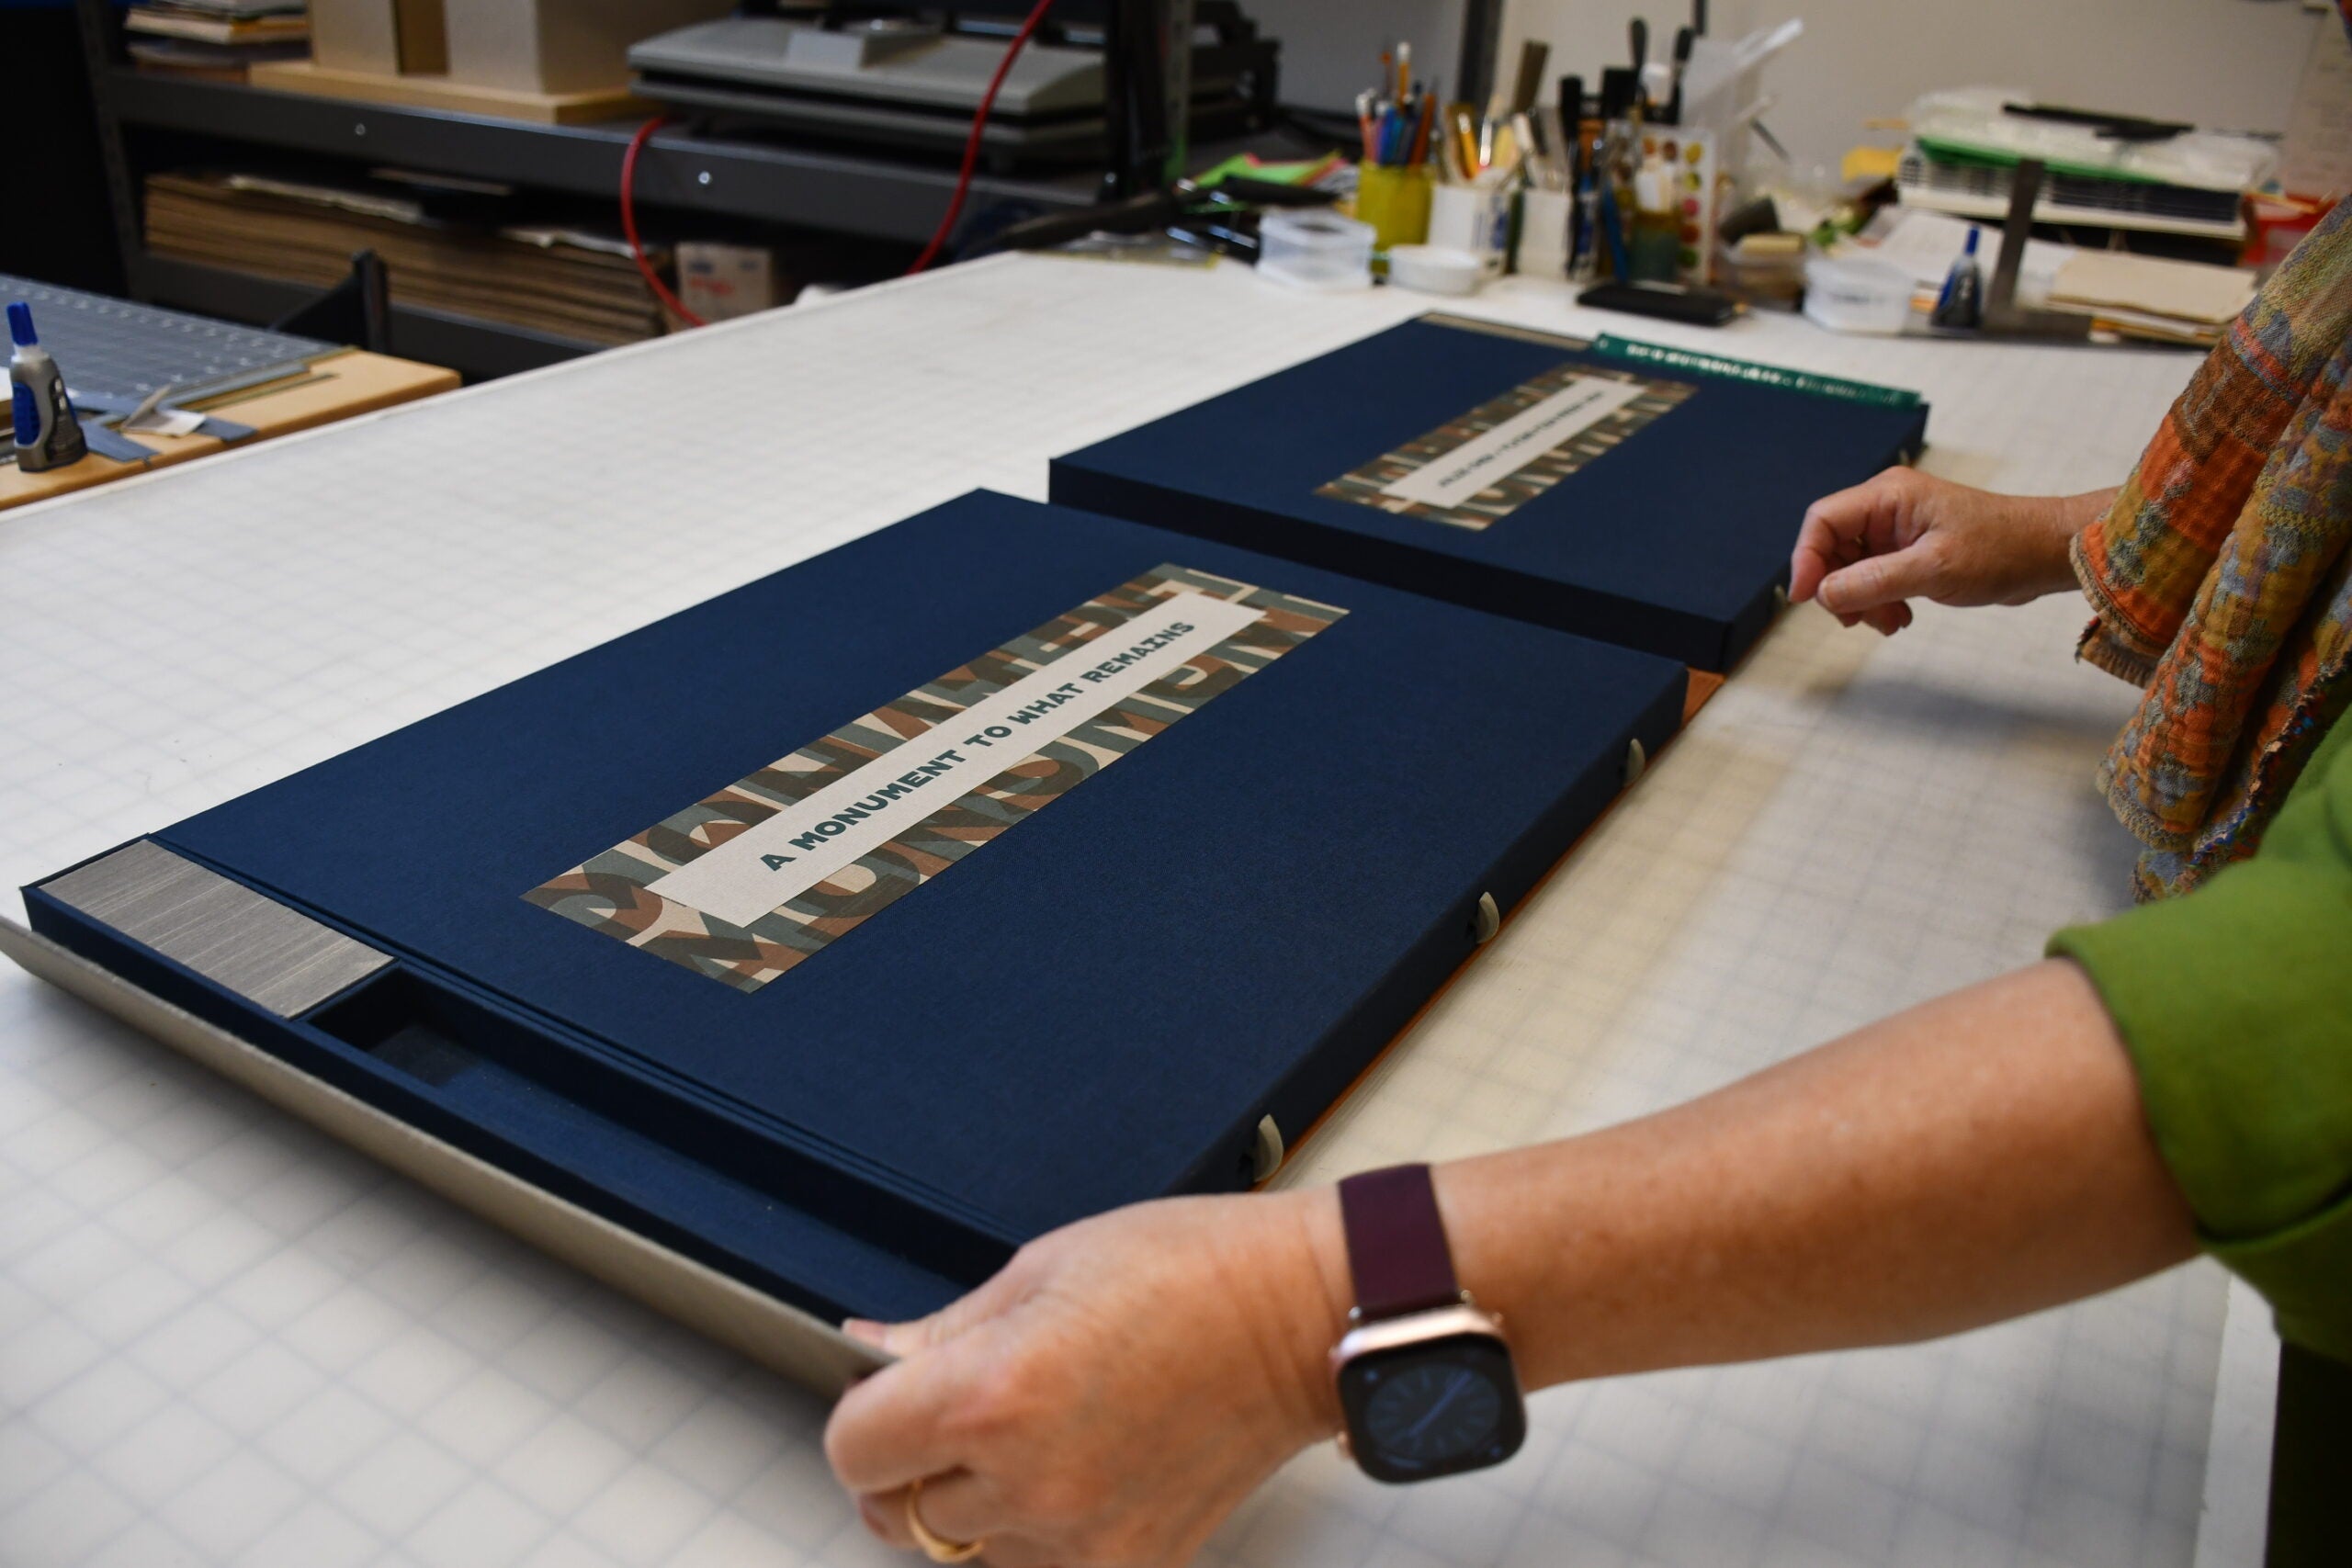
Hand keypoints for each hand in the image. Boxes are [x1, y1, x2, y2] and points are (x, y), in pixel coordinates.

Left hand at [824, 1191, 1348, 1567]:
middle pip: (897, 1514)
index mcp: (996, 1393)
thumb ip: (943, 1329)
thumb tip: (866, 1350)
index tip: (884, 1397)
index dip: (861, 1418)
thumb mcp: (1043, 1268)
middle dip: (909, 1463)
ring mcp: (1082, 1537)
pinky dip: (1032, 1533)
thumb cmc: (1190, 1270)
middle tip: (956, 1412)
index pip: (854, 1451)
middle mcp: (1031, 1479)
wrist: (1301, 1320)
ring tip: (1035, 1433)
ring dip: (973, 1502)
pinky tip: (1073, 1469)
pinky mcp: (1129, 1566)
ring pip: (963, 1549)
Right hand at [1788, 468, 2108, 635]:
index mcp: (1889, 496)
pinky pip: (1874, 577)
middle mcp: (1887, 508)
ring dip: (1862, 601)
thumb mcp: (1933, 569)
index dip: (1807, 559)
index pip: (1823, 521)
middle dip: (1839, 588)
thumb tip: (1823, 595)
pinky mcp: (1910, 550)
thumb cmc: (2002, 549)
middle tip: (1858, 621)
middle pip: (1833, 547)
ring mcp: (1898, 530)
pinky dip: (1879, 601)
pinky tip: (1901, 616)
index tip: (1806, 598)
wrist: (2047, 553)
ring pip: (1851, 568)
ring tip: (1891, 622)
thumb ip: (1873, 581)